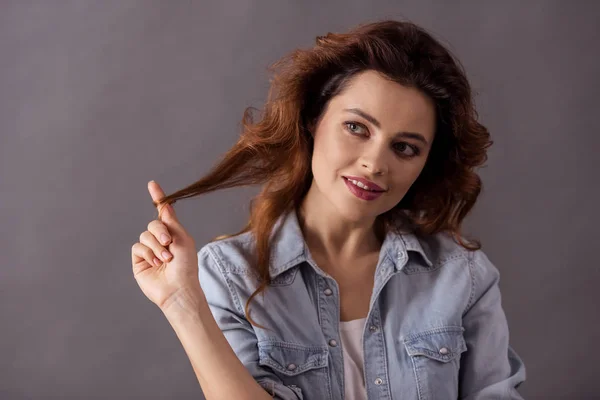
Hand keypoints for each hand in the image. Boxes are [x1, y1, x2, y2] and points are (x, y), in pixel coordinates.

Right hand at [131, 180, 200, 309]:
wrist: (178, 287)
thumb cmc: (186, 266)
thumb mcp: (182, 239)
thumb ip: (171, 222)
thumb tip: (165, 205)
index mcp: (173, 233)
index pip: (163, 212)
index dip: (157, 198)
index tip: (152, 184)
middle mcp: (160, 240)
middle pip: (153, 223)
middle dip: (160, 231)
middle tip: (169, 243)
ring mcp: (148, 250)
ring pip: (145, 235)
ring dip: (157, 246)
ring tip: (166, 259)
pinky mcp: (139, 260)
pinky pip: (138, 247)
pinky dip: (148, 254)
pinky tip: (156, 263)